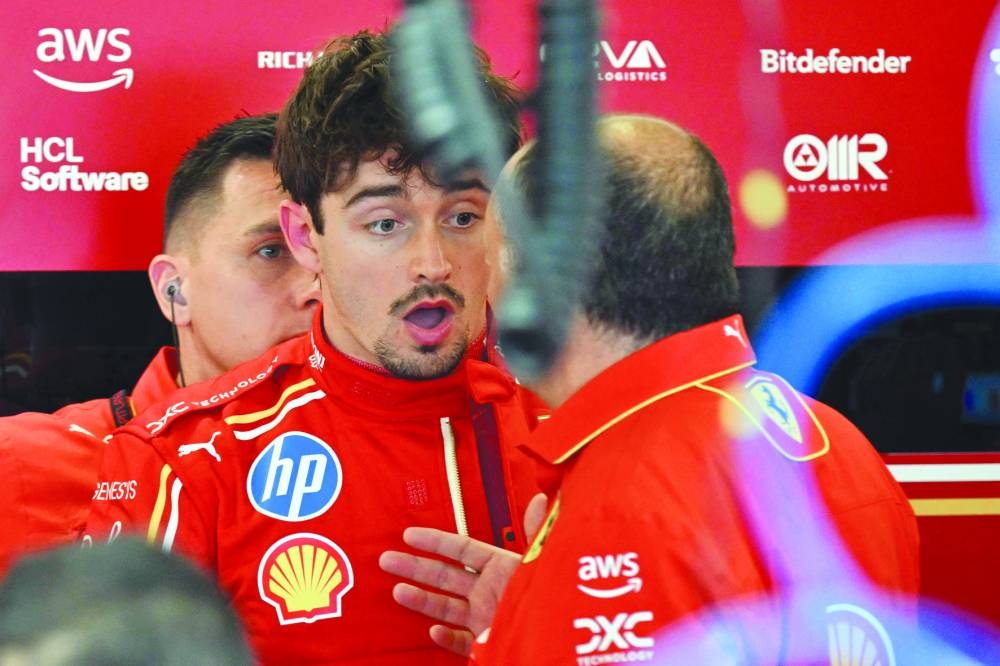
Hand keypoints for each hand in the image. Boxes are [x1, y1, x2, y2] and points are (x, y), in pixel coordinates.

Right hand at [379, 493, 547, 655]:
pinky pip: (461, 640)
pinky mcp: (487, 644)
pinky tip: (432, 630)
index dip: (436, 541)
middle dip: (416, 567)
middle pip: (446, 576)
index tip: (408, 534)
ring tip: (396, 591)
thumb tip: (539, 498)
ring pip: (447, 607)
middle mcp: (490, 591)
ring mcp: (486, 618)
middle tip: (386, 559)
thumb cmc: (550, 596)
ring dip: (421, 599)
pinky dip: (446, 636)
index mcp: (501, 568)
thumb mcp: (543, 561)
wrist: (560, 642)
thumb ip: (536, 532)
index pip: (462, 550)